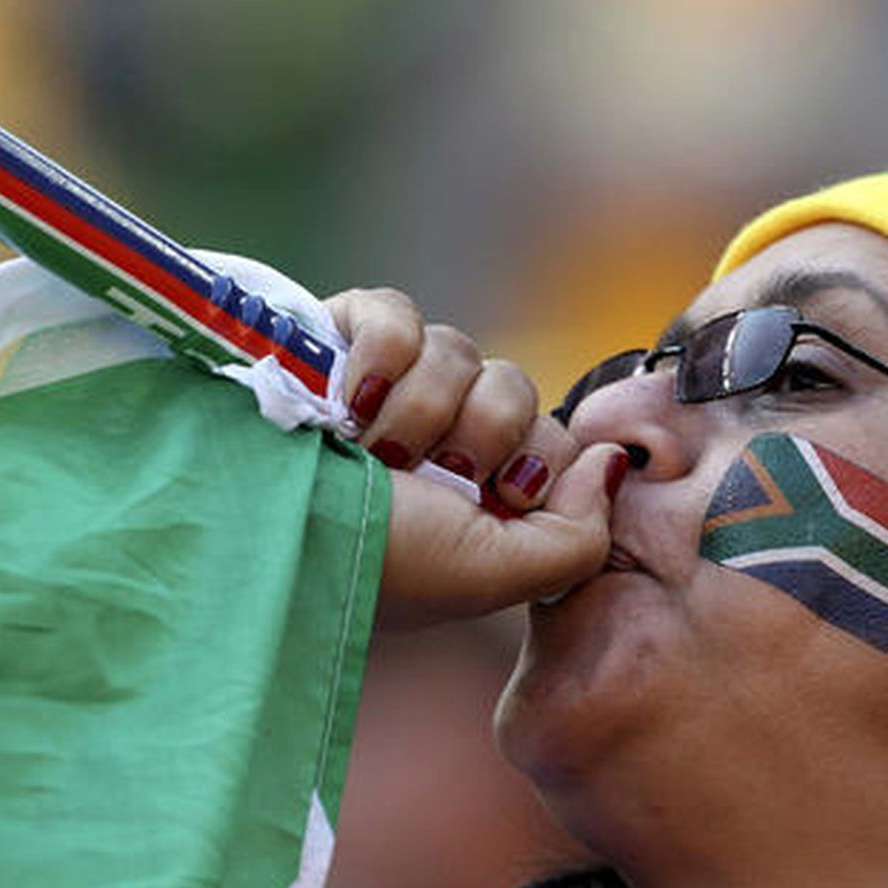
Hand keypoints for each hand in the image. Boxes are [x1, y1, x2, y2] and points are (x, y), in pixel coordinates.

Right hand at [325, 288, 626, 627]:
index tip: (494, 495)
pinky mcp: (339, 339)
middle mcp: (439, 432)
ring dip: (418, 411)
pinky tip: (347, 404)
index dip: (534, 461)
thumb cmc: (383, 567)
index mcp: (480, 490)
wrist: (278, 537)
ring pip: (457, 350)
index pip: (553, 435)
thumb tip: (609, 460)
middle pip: (511, 385)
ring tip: (370, 454)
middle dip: (475, 436)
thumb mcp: (496, 575)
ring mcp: (388, 383)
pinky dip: (380, 354)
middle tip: (423, 477)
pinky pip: (395, 312)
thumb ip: (580, 535)